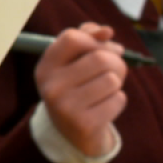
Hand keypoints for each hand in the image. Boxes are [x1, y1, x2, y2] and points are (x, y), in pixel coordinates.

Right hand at [35, 22, 128, 158]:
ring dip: (116, 83)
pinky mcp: (84, 123)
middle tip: (110, 72)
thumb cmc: (76, 86)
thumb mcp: (73, 61)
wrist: (71, 132)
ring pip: (112, 79)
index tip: (99, 48)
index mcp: (45, 66)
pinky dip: (117, 100)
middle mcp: (50, 85)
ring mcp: (65, 106)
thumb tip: (106, 30)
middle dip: (115, 63)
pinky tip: (103, 106)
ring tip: (104, 90)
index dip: (94, 40)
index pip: (72, 38)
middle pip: (101, 58)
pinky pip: (118, 99)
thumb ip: (87, 38)